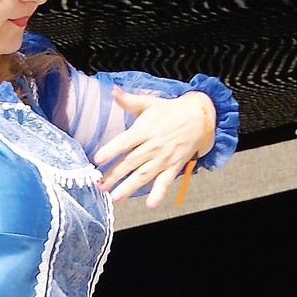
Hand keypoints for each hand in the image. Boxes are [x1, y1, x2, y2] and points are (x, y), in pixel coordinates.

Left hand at [92, 90, 215, 206]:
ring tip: (116, 197)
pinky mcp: (173, 166)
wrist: (198, 118)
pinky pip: (165, 182)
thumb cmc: (170, 111)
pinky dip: (159, 193)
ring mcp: (164, 158)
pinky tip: (150, 204)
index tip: (97, 159)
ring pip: (144, 174)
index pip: (124, 141)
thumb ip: (129, 100)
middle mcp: (153, 146)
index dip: (110, 150)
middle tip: (100, 186)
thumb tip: (113, 91)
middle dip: (115, 175)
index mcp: (145, 129)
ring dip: (130, 187)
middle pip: (131, 162)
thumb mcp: (150, 102)